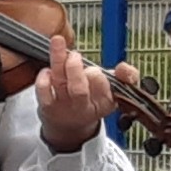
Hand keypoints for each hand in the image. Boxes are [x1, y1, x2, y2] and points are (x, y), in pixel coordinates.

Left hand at [37, 36, 134, 150]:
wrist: (69, 128)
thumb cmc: (93, 102)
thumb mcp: (115, 93)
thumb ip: (127, 77)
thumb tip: (124, 68)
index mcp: (103, 103)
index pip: (105, 89)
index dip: (101, 79)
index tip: (98, 72)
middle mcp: (82, 106)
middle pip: (79, 90)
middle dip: (76, 69)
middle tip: (75, 55)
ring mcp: (63, 105)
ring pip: (60, 82)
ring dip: (58, 60)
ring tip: (57, 41)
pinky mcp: (47, 105)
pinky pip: (43, 90)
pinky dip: (43, 76)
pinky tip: (48, 69)